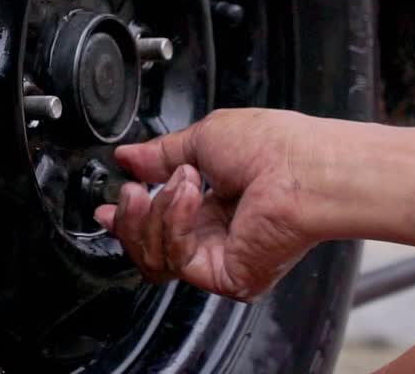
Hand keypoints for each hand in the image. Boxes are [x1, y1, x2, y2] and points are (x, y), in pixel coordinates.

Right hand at [93, 108, 332, 300]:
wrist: (303, 167)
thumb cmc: (274, 147)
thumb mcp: (204, 138)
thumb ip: (161, 154)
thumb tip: (128, 156)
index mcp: (218, 203)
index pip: (161, 223)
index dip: (131, 217)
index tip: (111, 204)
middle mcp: (219, 235)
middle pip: (149, 247)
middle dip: (132, 217)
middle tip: (134, 190)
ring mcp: (221, 257)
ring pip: (154, 257)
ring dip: (157, 213)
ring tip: (182, 181)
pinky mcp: (225, 276)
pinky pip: (175, 259)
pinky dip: (174, 222)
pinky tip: (191, 196)